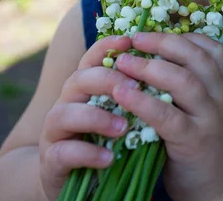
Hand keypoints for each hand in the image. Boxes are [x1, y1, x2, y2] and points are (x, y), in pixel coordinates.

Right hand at [38, 36, 138, 200]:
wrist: (79, 181)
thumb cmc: (108, 139)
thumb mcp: (122, 112)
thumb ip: (135, 91)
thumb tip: (170, 67)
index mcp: (86, 87)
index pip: (93, 58)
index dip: (108, 46)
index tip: (129, 40)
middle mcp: (67, 103)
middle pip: (78, 79)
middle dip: (106, 79)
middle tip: (135, 86)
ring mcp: (56, 131)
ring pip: (64, 114)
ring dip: (96, 118)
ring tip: (124, 127)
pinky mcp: (52, 159)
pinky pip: (64, 152)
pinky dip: (87, 154)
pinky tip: (109, 158)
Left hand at [113, 32, 222, 200]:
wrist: (215, 184)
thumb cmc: (195, 139)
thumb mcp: (196, 106)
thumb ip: (180, 82)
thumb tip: (144, 53)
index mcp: (220, 83)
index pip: (210, 48)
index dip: (178, 36)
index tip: (148, 33)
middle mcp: (220, 95)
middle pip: (196, 58)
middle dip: (161, 43)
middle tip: (132, 40)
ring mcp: (210, 118)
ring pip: (184, 82)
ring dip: (149, 68)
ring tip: (121, 63)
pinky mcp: (195, 141)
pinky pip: (168, 116)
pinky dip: (143, 101)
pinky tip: (121, 94)